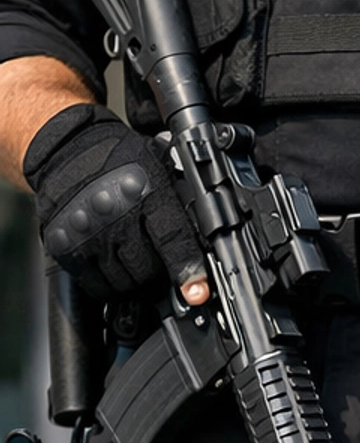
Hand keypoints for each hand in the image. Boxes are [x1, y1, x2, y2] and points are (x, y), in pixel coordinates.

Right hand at [24, 104, 206, 301]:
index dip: (188, 269)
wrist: (66, 149)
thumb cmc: (119, 159)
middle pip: (149, 271)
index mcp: (146, 193)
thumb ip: (180, 199)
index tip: (197, 292)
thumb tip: (211, 233)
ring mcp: (89, 234)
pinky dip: (108, 284)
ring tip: (132, 257)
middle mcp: (116, 216)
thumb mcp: (158, 166)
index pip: (173, 240)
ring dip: (134, 280)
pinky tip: (112, 265)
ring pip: (124, 283)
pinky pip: (96, 286)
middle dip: (159, 272)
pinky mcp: (66, 246)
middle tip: (157, 260)